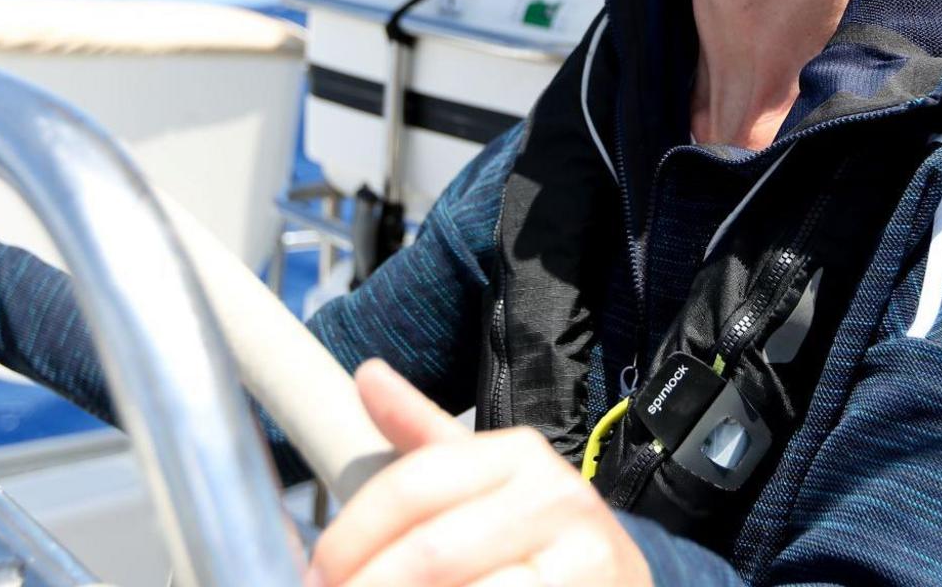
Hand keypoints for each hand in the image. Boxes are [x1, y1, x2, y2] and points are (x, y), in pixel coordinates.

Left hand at [310, 359, 653, 586]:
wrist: (623, 583)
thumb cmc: (540, 538)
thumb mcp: (485, 483)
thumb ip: (422, 436)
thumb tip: (367, 375)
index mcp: (517, 454)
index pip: (411, 487)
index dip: (351, 538)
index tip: (317, 573)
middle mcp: (554, 497)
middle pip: (429, 554)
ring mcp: (581, 558)